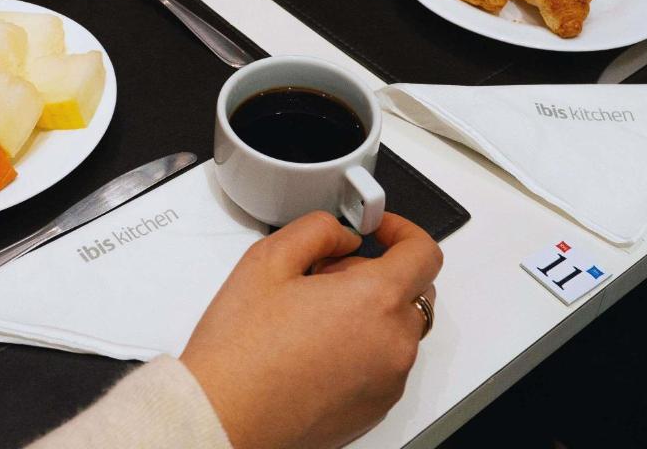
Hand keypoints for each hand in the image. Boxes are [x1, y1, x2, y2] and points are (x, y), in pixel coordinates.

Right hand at [181, 211, 441, 448]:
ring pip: (398, 327)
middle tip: (326, 274)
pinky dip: (365, 347)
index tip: (378, 230)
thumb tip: (344, 236)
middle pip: (413, 290)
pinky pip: (386, 363)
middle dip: (378, 272)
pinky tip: (316, 347)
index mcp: (375, 300)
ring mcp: (388, 381)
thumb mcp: (269, 258)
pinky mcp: (375, 407)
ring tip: (314, 314)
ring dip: (371, 311)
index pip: (424, 252)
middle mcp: (393, 343)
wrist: (223, 416)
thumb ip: (319, 229)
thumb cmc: (240, 349)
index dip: (402, 231)